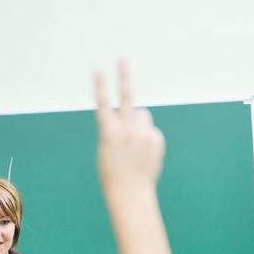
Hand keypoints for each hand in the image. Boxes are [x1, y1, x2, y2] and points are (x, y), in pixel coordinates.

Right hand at [94, 62, 164, 201]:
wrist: (130, 193)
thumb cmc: (113, 173)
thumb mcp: (108, 149)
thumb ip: (120, 129)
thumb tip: (140, 114)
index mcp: (109, 133)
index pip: (103, 105)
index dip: (100, 87)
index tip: (98, 71)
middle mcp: (126, 130)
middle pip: (127, 98)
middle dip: (123, 78)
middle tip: (122, 61)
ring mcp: (142, 134)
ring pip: (143, 115)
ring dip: (140, 123)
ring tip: (135, 143)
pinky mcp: (156, 139)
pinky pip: (152, 131)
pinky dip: (148, 139)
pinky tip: (144, 154)